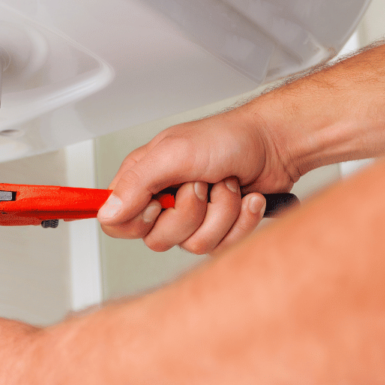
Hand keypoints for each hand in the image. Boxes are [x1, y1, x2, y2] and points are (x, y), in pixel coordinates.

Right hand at [98, 106, 295, 253]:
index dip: (137, 222)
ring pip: (193, 245)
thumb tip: (108, 211)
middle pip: (157, 240)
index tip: (158, 204)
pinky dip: (241, 220)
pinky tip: (245, 198)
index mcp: (143, 179)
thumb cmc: (228, 138)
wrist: (276, 145)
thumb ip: (136, 183)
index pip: (116, 222)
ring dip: (221, 214)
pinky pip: (222, 246)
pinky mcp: (218, 228)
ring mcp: (191, 217)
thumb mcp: (174, 153)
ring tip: (227, 186)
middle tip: (201, 185)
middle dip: (189, 214)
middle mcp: (163, 200)